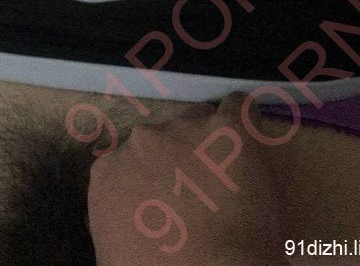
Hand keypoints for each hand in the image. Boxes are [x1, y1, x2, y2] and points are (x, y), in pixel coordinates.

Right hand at [88, 94, 286, 265]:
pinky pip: (238, 107)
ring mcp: (185, 128)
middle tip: (202, 193)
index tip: (170, 199)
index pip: (131, 162)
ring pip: (199, 121)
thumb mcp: (113, 254)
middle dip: (181, 157)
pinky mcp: (228, 127)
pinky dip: (244, 122)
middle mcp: (142, 140)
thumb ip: (115, 216)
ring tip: (230, 177)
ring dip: (210, 143)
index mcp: (109, 172)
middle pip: (164, 137)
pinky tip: (249, 144)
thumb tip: (125, 212)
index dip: (154, 179)